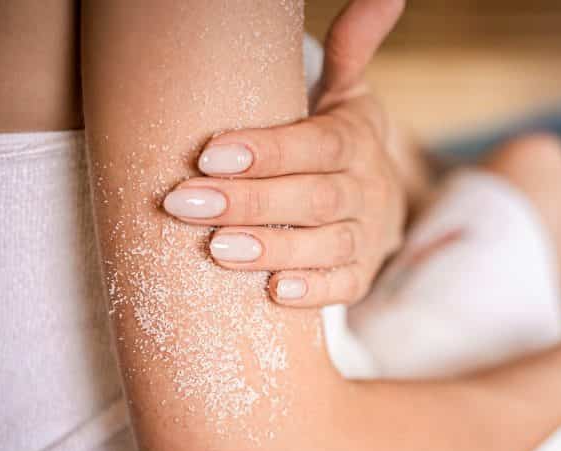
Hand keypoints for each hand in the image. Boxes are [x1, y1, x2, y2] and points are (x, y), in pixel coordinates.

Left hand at [162, 0, 406, 306]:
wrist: (376, 195)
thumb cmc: (336, 140)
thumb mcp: (345, 93)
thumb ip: (353, 48)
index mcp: (355, 139)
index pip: (316, 144)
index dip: (268, 152)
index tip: (209, 155)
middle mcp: (367, 187)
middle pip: (315, 196)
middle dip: (250, 202)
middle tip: (184, 203)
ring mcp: (368, 234)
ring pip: (328, 244)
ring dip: (274, 247)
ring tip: (217, 249)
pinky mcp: (361, 274)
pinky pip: (344, 286)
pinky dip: (313, 291)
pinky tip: (274, 294)